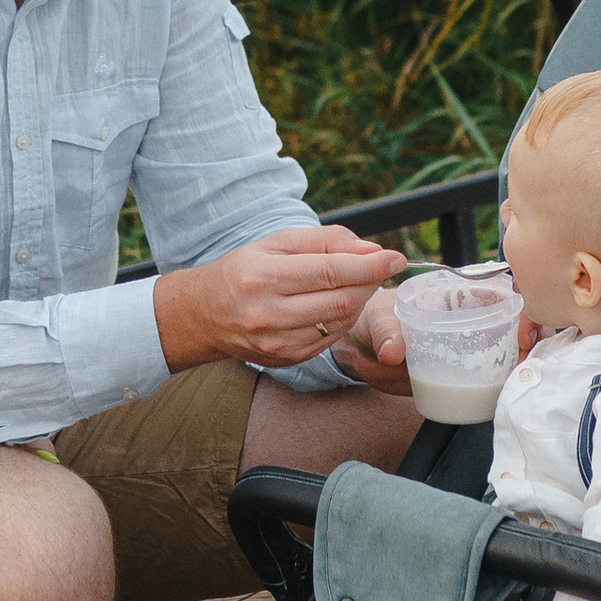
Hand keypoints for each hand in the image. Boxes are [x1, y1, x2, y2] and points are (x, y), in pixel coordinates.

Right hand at [153, 218, 404, 372]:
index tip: (395, 257)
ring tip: (356, 282)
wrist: (205, 314)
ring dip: (360, 301)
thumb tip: (371, 250)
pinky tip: (337, 304)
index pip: (331, 272)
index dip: (370, 266)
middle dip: (370, 282)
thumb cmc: (245, 269)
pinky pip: (331, 339)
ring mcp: (278, 343)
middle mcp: (269, 314)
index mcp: (263, 278)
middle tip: (379, 267)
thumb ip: (326, 241)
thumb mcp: (277, 243)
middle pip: (342, 301)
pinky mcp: (288, 359)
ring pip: (341, 323)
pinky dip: (344, 320)